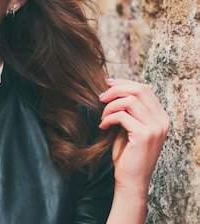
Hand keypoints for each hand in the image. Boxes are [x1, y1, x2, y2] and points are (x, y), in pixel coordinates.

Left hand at [99, 78, 169, 194]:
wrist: (132, 179)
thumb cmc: (128, 154)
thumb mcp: (129, 127)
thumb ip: (128, 110)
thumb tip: (113, 89)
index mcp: (160, 117)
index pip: (144, 88)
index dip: (124, 83)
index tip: (107, 85)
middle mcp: (162, 121)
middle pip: (139, 89)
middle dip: (116, 90)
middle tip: (101, 98)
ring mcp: (155, 128)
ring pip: (129, 101)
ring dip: (110, 106)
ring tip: (103, 117)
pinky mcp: (144, 135)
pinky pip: (122, 116)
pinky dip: (108, 118)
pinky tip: (103, 126)